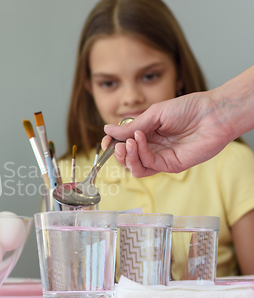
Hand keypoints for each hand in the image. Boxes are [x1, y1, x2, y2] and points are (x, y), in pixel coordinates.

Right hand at [102, 91, 235, 176]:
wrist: (213, 114)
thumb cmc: (189, 108)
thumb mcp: (154, 114)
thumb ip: (131, 126)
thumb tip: (107, 130)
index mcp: (147, 133)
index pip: (124, 144)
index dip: (112, 145)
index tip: (104, 142)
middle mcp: (152, 147)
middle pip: (127, 158)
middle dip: (118, 153)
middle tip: (117, 145)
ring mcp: (161, 157)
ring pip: (135, 167)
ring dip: (127, 157)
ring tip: (128, 144)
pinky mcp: (171, 165)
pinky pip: (148, 166)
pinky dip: (140, 154)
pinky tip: (140, 141)